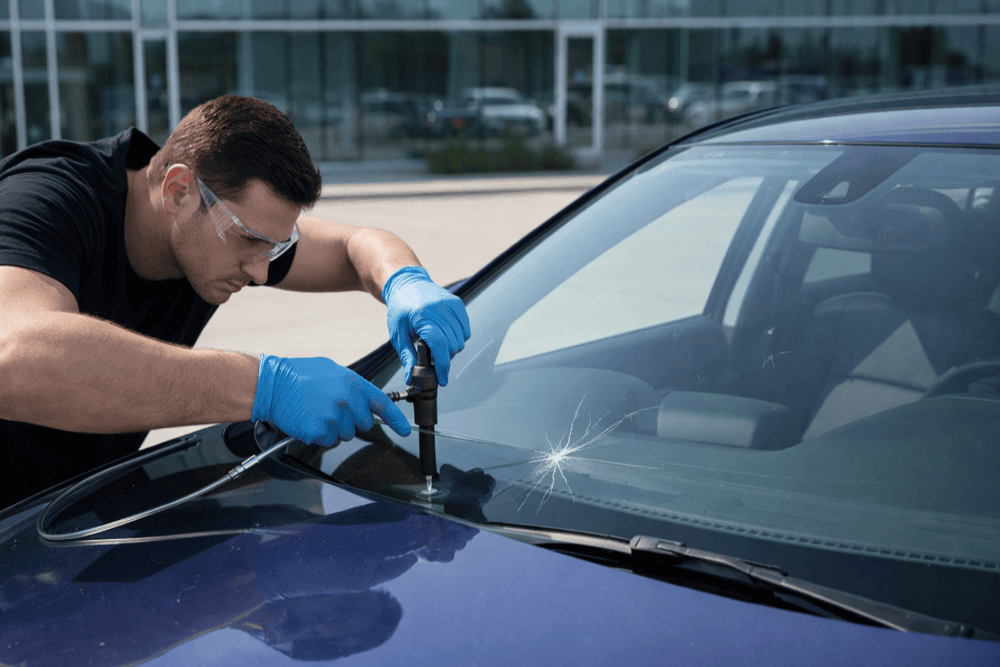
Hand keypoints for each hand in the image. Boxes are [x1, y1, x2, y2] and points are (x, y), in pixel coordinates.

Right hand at [252, 355, 410, 445]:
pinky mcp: (321, 431)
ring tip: (316, 411)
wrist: (273, 384)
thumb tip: (363, 399)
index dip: (395, 420)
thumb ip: (352, 385)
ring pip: (345, 434)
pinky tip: (309, 419)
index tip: (404, 431)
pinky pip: (327, 440)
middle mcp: (348, 401)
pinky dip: (319, 434)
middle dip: (351, 420)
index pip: (383, 404)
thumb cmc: (299, 375)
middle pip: (363, 424)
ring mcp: (335, 418)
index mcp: (354, 384)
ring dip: (333, 428)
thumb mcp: (332, 371)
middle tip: (331, 408)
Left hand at [382, 265, 470, 385]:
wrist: (406, 284)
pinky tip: (446, 335)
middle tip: (433, 358)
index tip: (442, 379)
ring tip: (437, 345)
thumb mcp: (398, 334)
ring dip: (452, 348)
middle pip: (452, 345)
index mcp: (422, 317)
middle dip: (445, 358)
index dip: (443, 366)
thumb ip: (406, 357)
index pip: (439, 346)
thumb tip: (411, 379)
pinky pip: (465, 329)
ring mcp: (450, 305)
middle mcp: (439, 309)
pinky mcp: (457, 303)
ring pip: (461, 339)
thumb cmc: (400, 310)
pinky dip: (459, 337)